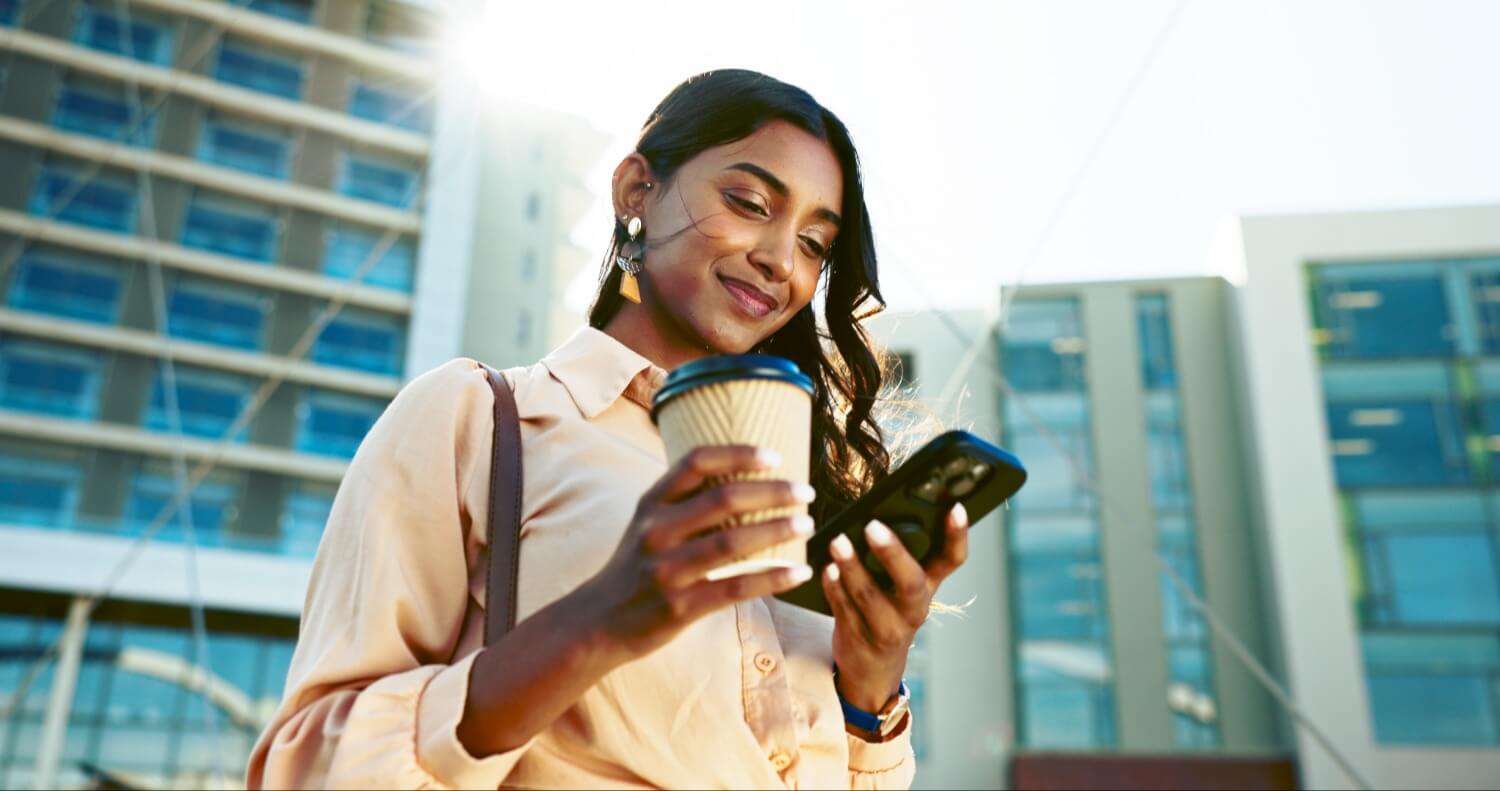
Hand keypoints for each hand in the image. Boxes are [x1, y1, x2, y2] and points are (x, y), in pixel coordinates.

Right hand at [578, 445, 815, 665]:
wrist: (597, 621)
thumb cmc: (636, 566)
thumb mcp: (648, 524)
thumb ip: (684, 501)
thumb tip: (744, 476)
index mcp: (650, 503)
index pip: (697, 462)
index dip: (739, 454)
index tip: (776, 457)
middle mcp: (656, 531)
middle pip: (723, 499)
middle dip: (772, 492)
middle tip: (805, 492)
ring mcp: (666, 570)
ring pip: (732, 542)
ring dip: (777, 531)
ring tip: (807, 525)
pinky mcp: (679, 606)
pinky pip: (735, 587)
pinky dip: (772, 578)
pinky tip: (799, 572)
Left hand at [822, 503, 969, 712]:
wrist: (873, 669)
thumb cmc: (889, 612)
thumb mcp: (904, 588)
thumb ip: (897, 557)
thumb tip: (876, 512)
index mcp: (929, 587)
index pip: (952, 560)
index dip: (957, 535)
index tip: (956, 507)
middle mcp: (913, 608)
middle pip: (910, 581)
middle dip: (892, 554)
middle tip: (872, 527)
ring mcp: (887, 627)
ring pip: (870, 596)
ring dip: (852, 567)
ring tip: (837, 542)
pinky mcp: (858, 638)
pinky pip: (843, 609)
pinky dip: (833, 587)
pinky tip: (826, 569)